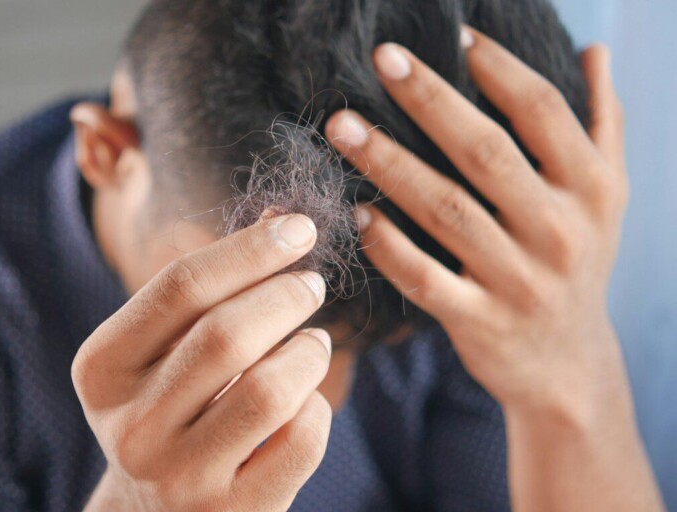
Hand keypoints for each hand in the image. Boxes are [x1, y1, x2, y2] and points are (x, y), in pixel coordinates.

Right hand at [73, 215, 332, 510]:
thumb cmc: (168, 407)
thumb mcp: (163, 350)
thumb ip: (212, 288)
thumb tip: (283, 221)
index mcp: (103, 369)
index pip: (180, 287)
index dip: (249, 249)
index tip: (299, 228)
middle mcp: (132, 426)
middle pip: (226, 334)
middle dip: (285, 295)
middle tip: (311, 284)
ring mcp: (180, 477)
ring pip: (270, 391)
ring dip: (309, 352)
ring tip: (315, 342)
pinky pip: (301, 441)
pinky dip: (318, 407)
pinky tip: (306, 400)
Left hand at [325, 28, 662, 510]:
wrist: (568, 364)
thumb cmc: (577, 263)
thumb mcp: (605, 198)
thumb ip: (603, 124)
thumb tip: (595, 51)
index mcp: (591, 189)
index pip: (543, 113)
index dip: (498, 68)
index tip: (454, 33)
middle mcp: (559, 231)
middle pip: (486, 152)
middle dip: (429, 101)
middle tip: (381, 59)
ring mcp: (518, 280)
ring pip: (445, 210)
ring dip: (389, 164)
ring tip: (342, 127)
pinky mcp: (479, 322)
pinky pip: (425, 278)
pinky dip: (388, 245)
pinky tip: (357, 213)